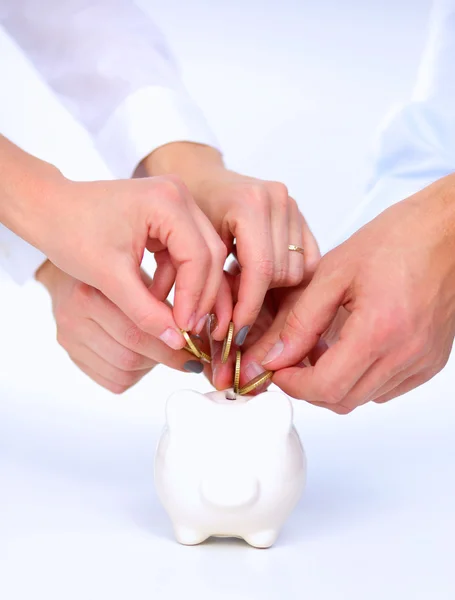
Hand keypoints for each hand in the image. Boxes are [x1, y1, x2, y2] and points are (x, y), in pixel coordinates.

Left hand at [32, 175, 226, 347]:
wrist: (48, 210)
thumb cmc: (71, 233)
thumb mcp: (110, 278)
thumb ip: (145, 312)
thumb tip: (178, 342)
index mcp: (166, 201)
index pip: (199, 257)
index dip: (195, 297)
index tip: (184, 328)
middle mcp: (178, 196)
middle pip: (209, 255)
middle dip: (200, 295)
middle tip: (188, 328)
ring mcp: (176, 204)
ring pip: (201, 256)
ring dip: (189, 289)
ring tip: (170, 318)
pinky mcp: (169, 216)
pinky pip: (186, 253)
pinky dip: (176, 279)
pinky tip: (156, 298)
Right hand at [36, 261, 207, 392]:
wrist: (73, 274)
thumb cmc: (115, 273)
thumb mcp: (141, 279)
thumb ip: (163, 307)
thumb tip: (198, 340)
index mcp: (91, 291)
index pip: (140, 328)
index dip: (173, 344)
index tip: (195, 348)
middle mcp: (73, 315)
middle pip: (131, 353)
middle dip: (166, 358)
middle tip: (188, 358)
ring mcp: (69, 337)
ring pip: (124, 370)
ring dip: (150, 366)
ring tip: (159, 352)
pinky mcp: (71, 354)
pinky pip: (112, 379)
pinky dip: (134, 374)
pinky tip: (140, 358)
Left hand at [137, 142, 320, 344]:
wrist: (195, 176)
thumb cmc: (186, 209)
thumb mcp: (187, 247)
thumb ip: (204, 286)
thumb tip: (223, 331)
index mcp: (248, 202)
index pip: (260, 269)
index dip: (248, 307)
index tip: (234, 331)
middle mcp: (277, 198)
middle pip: (282, 273)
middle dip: (259, 301)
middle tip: (234, 317)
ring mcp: (291, 203)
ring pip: (297, 270)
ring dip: (272, 290)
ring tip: (243, 293)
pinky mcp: (300, 212)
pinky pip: (308, 259)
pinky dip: (287, 277)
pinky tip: (262, 281)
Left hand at [243, 175, 454, 411]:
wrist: (447, 232)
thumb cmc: (398, 240)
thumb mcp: (334, 273)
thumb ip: (301, 321)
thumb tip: (275, 357)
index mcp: (379, 330)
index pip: (326, 387)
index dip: (293, 384)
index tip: (277, 368)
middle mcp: (406, 354)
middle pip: (343, 400)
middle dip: (308, 387)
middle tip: (292, 359)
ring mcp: (422, 361)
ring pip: (364, 397)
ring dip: (335, 382)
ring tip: (321, 348)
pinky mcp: (431, 361)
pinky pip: (387, 388)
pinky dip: (361, 378)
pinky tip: (351, 348)